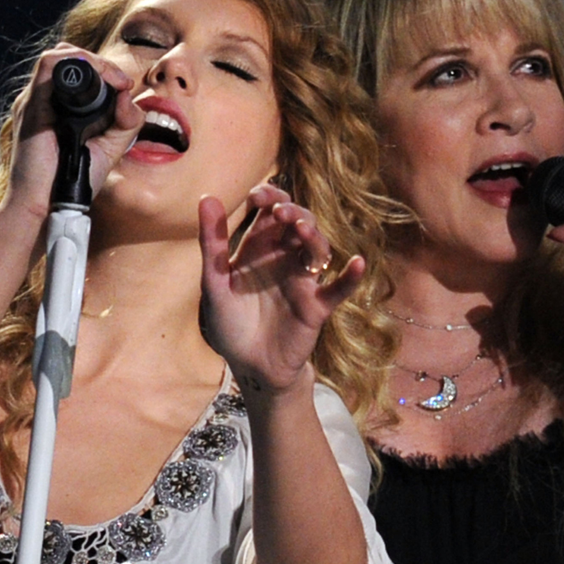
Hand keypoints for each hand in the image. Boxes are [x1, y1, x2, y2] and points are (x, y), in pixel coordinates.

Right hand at [3, 44, 143, 215]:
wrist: (45, 205)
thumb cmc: (73, 181)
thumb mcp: (110, 148)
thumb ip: (125, 123)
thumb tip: (128, 95)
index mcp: (60, 108)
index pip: (78, 71)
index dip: (105, 69)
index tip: (126, 85)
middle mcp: (45, 100)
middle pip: (68, 57)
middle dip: (99, 62)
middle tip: (121, 81)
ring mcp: (35, 101)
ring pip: (58, 56)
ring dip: (90, 60)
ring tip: (113, 79)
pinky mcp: (31, 107)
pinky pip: (47, 67)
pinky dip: (75, 65)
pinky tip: (99, 82)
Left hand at [198, 185, 364, 395]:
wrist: (248, 366)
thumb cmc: (230, 322)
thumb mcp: (214, 282)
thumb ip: (212, 242)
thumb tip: (206, 197)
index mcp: (258, 248)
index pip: (269, 212)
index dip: (268, 198)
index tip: (258, 197)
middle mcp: (284, 258)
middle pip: (298, 223)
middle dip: (292, 211)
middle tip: (280, 211)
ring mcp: (303, 280)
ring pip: (318, 249)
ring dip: (314, 236)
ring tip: (302, 229)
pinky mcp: (317, 306)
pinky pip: (339, 289)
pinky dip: (350, 277)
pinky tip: (357, 263)